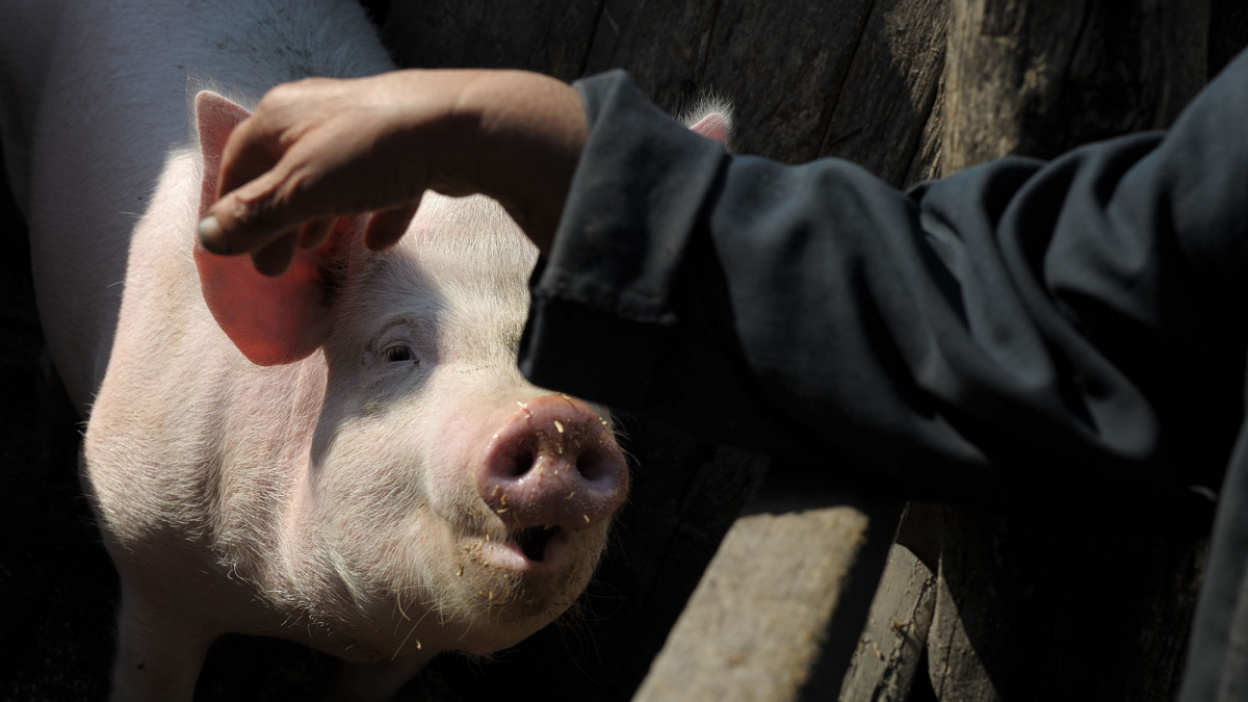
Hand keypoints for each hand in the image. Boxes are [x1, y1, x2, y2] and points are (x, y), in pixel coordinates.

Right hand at [199, 69, 587, 274]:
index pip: (239, 163)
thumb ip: (257, 216)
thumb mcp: (302, 190)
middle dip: (279, 221)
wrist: (461, 129)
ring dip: (321, 215)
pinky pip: (384, 185)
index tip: (234, 251)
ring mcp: (367, 129)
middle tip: (277, 268)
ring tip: (318, 249)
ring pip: (333, 178)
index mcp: (282, 116)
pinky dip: (377, 213)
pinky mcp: (410, 148)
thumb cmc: (371, 154)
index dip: (232, 209)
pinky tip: (381, 242)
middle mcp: (319, 114)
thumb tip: (210, 239)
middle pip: (285, 174)